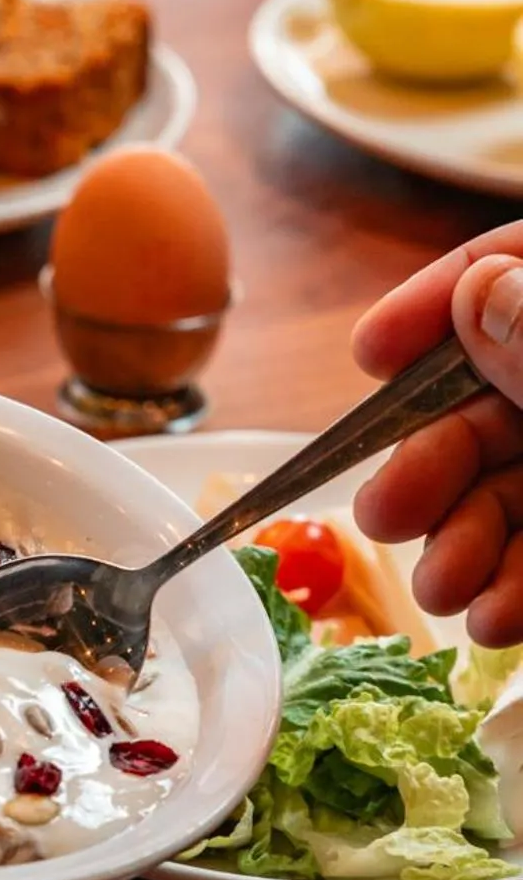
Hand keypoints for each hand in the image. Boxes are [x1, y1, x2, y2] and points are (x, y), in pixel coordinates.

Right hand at [353, 229, 522, 642]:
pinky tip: (494, 618)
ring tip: (440, 590)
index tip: (370, 354)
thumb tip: (479, 295)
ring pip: (511, 487)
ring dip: (461, 543)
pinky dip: (514, 590)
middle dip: (429, 460)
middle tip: (386, 511)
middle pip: (494, 396)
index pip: (515, 262)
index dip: (438, 303)